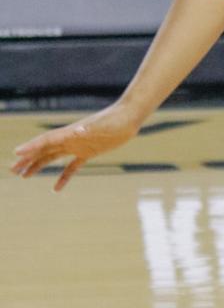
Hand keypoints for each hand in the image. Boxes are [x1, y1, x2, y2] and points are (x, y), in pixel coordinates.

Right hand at [10, 100, 143, 190]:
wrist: (128, 118)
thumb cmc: (114, 120)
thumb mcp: (99, 127)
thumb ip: (86, 130)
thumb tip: (76, 131)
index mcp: (69, 133)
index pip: (45, 140)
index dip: (31, 147)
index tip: (16, 153)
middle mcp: (70, 139)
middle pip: (43, 150)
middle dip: (27, 160)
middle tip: (12, 170)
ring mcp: (78, 146)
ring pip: (52, 157)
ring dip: (38, 166)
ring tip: (24, 176)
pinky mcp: (88, 152)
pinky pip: (72, 166)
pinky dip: (63, 177)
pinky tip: (56, 189)